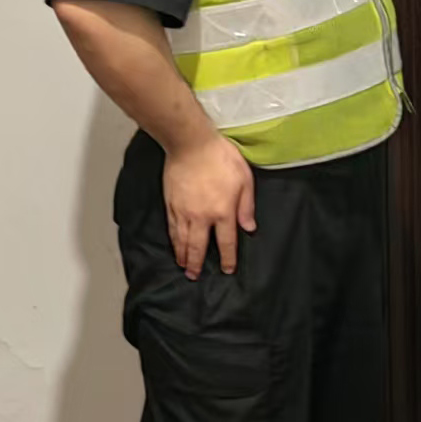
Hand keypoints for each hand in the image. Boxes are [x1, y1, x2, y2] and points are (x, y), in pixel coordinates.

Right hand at [163, 138, 255, 278]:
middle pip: (199, 247)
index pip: (226, 242)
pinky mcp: (171, 204)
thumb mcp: (245, 179)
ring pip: (182, 240)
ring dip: (183, 256)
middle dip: (198, 264)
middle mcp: (202, 217)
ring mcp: (184, 212)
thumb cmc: (221, 157)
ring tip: (184, 267)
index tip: (227, 270)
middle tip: (196, 276)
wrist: (191, 144)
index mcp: (223, 212)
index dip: (228, 258)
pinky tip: (174, 245)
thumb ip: (247, 206)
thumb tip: (249, 228)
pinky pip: (171, 228)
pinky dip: (172, 241)